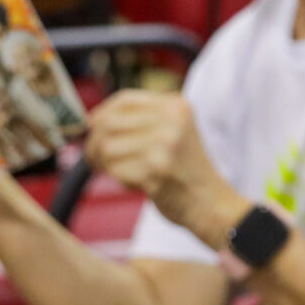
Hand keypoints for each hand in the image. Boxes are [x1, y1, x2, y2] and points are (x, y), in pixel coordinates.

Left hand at [83, 90, 240, 239]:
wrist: (213, 204)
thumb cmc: (188, 170)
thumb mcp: (176, 131)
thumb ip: (142, 120)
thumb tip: (92, 119)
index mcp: (177, 106)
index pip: (125, 99)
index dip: (102, 112)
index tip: (91, 126)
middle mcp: (171, 122)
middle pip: (109, 123)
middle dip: (94, 142)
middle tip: (94, 158)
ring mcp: (164, 147)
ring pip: (106, 147)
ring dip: (104, 163)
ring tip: (118, 172)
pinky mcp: (155, 172)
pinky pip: (115, 170)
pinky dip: (118, 179)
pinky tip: (134, 184)